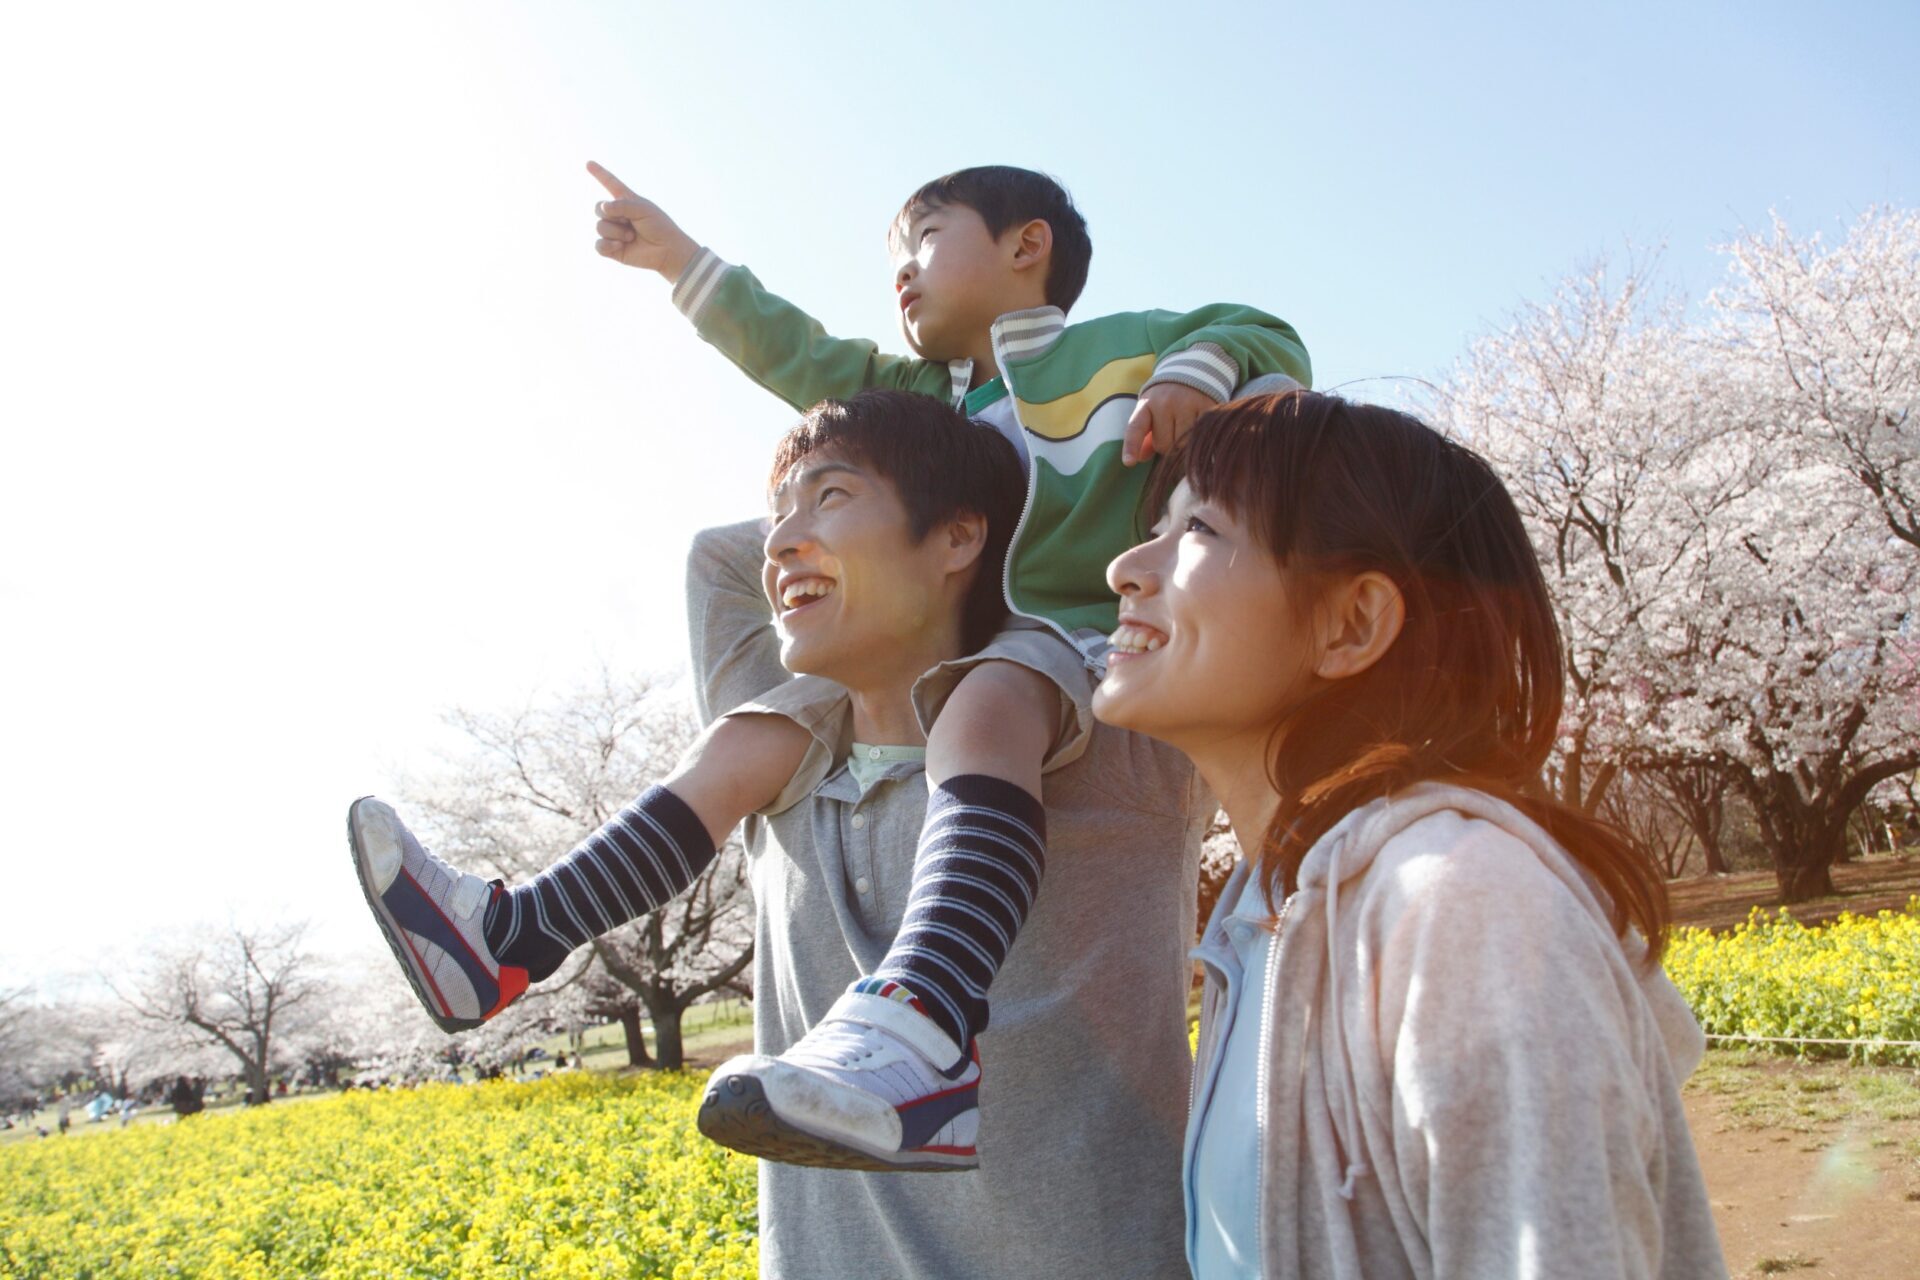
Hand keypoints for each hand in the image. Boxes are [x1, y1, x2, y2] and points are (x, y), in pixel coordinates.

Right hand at [587, 161, 698, 279]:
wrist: (668, 250)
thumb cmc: (659, 227)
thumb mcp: (643, 209)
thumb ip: (622, 205)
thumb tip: (603, 207)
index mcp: (627, 201)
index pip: (611, 184)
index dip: (600, 174)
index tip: (589, 163)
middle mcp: (618, 215)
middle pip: (598, 208)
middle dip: (611, 214)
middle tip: (628, 221)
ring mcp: (614, 232)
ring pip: (600, 227)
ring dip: (616, 232)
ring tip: (632, 236)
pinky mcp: (613, 249)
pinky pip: (599, 245)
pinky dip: (608, 245)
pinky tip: (620, 245)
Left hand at [1122, 382, 1216, 465]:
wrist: (1190, 372)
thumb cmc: (1165, 399)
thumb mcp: (1149, 412)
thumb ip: (1144, 436)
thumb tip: (1141, 457)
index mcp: (1146, 404)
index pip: (1136, 428)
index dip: (1131, 446)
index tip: (1129, 462)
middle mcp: (1165, 402)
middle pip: (1164, 445)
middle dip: (1167, 446)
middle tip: (1171, 431)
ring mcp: (1187, 404)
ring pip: (1183, 444)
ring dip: (1183, 444)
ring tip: (1184, 428)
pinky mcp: (1207, 407)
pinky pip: (1200, 437)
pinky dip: (1198, 438)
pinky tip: (1197, 427)